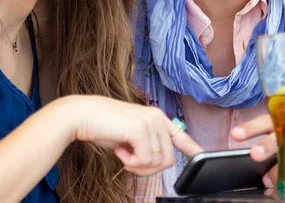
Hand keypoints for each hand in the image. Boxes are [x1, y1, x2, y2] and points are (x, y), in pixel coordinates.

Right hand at [69, 96, 203, 175]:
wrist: (82, 116)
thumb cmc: (103, 127)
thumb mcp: (130, 137)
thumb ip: (146, 146)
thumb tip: (155, 162)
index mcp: (157, 117)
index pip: (180, 135)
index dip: (192, 148)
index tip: (201, 155)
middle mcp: (158, 117)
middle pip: (168, 159)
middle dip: (149, 168)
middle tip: (129, 160)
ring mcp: (151, 122)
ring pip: (157, 162)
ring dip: (138, 165)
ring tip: (123, 152)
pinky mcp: (141, 129)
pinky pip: (145, 160)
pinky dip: (131, 162)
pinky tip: (120, 150)